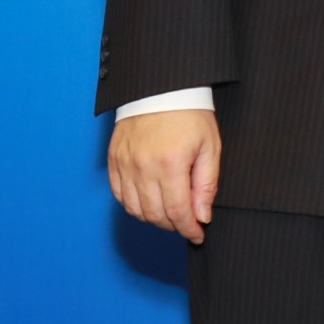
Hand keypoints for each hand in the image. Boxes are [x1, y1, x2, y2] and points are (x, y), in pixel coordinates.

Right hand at [109, 108, 221, 242]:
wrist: (162, 88)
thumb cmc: (190, 115)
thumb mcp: (210, 146)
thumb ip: (206, 184)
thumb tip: (201, 217)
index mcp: (170, 164)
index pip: (177, 212)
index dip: (189, 229)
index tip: (198, 235)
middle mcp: (143, 168)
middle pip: (155, 215)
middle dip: (173, 225)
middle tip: (186, 223)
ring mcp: (125, 164)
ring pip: (135, 209)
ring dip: (154, 219)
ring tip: (169, 214)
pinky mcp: (113, 160)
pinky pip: (119, 195)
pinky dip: (134, 206)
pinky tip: (148, 202)